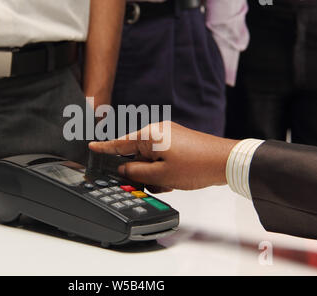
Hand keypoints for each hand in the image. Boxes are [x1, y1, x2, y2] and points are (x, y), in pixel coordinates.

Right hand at [88, 122, 238, 192]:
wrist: (225, 161)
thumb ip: (136, 172)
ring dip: (155, 174)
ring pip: (150, 159)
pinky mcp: (177, 143)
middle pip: (136, 154)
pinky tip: (175, 180)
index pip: (120, 143)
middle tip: (154, 184)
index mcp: (150, 135)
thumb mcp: (161, 175)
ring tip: (170, 183)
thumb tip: (123, 169)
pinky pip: (161, 158)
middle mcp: (157, 132)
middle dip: (141, 172)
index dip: (104, 148)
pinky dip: (164, 170)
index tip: (91, 147)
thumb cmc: (196, 165)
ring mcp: (169, 136)